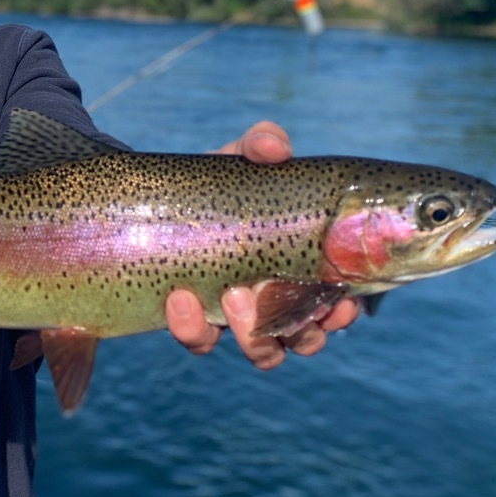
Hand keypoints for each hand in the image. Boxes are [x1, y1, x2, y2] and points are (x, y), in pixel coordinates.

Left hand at [164, 120, 359, 367]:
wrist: (154, 201)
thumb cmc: (216, 183)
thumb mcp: (239, 159)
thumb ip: (260, 144)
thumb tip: (273, 147)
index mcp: (300, 265)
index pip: (336, 301)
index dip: (341, 312)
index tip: (336, 304)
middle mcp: (275, 300)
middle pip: (306, 337)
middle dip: (301, 331)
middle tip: (278, 301)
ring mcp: (235, 317)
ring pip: (263, 353)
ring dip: (252, 336)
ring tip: (232, 298)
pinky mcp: (193, 325)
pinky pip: (201, 342)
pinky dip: (193, 328)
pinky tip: (179, 299)